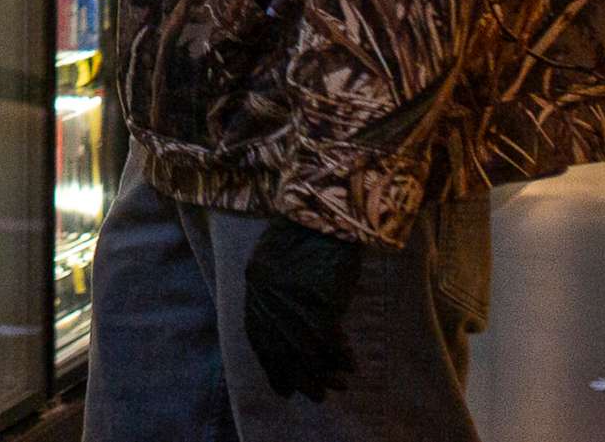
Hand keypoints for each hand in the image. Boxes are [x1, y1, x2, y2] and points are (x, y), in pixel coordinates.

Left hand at [243, 217, 362, 400]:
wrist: (329, 209)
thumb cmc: (310, 233)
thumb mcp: (283, 261)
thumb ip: (280, 293)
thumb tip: (295, 335)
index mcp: (253, 279)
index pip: (256, 333)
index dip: (270, 363)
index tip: (282, 386)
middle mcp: (266, 290)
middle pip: (279, 345)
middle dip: (296, 375)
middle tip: (315, 395)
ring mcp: (292, 295)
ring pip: (304, 346)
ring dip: (322, 371)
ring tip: (338, 386)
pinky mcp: (319, 296)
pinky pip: (328, 337)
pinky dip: (340, 354)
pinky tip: (351, 365)